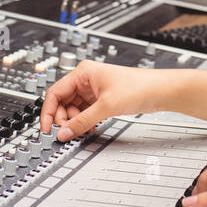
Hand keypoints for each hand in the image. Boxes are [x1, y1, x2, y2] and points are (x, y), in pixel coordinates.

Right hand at [39, 60, 168, 141]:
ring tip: (82, 130)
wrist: (160, 91)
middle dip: (63, 119)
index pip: (54, 93)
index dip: (48, 112)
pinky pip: (84, 112)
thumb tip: (64, 133)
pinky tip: (89, 128)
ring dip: (75, 122)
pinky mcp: (100, 99)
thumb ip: (82, 122)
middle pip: (62, 102)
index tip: (47, 129)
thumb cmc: (138, 87)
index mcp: (82, 72)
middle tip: (68, 132)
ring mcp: (93, 90)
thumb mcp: (105, 107)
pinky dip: (84, 121)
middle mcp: (85, 80)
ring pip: (73, 109)